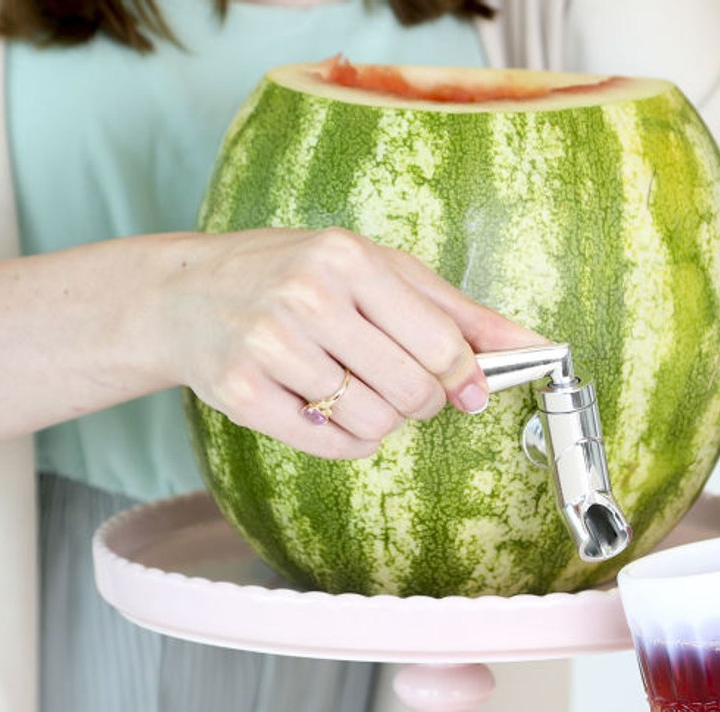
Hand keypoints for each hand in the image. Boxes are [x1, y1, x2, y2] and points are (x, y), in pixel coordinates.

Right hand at [153, 227, 544, 458]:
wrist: (187, 296)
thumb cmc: (294, 275)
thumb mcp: (377, 270)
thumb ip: (455, 311)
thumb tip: (532, 346)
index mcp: (348, 259)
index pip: (440, 343)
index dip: (462, 377)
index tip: (464, 388)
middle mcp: (307, 298)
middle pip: (411, 390)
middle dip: (421, 401)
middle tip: (399, 385)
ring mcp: (269, 346)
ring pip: (374, 423)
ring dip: (380, 420)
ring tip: (355, 389)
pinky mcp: (241, 393)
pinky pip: (331, 444)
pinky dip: (347, 440)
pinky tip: (329, 409)